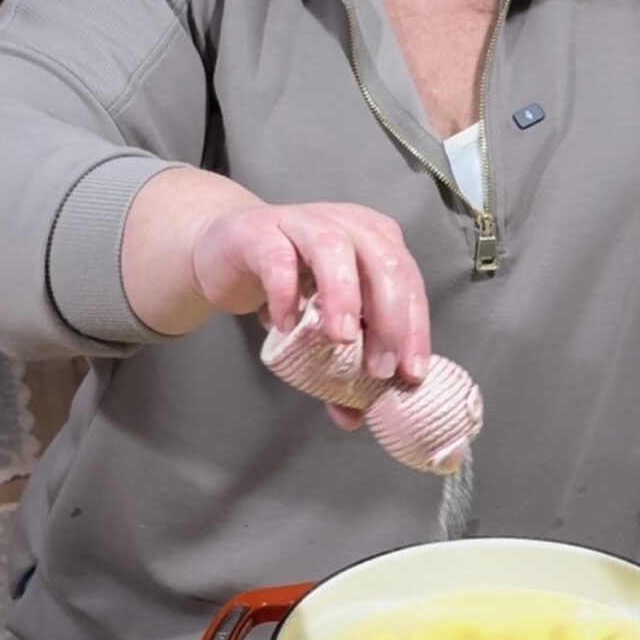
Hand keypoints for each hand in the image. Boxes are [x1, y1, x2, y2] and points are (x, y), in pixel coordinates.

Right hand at [190, 200, 430, 389]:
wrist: (224, 251)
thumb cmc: (286, 283)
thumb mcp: (319, 326)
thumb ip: (340, 367)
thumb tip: (354, 418)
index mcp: (376, 241)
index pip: (409, 283)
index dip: (415, 329)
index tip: (410, 373)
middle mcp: (348, 224)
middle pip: (383, 262)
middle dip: (389, 318)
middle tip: (379, 367)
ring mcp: (303, 222)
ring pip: (334, 248)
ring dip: (344, 296)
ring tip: (342, 340)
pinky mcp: (260, 231)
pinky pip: (278, 256)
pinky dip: (285, 292)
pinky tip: (286, 326)